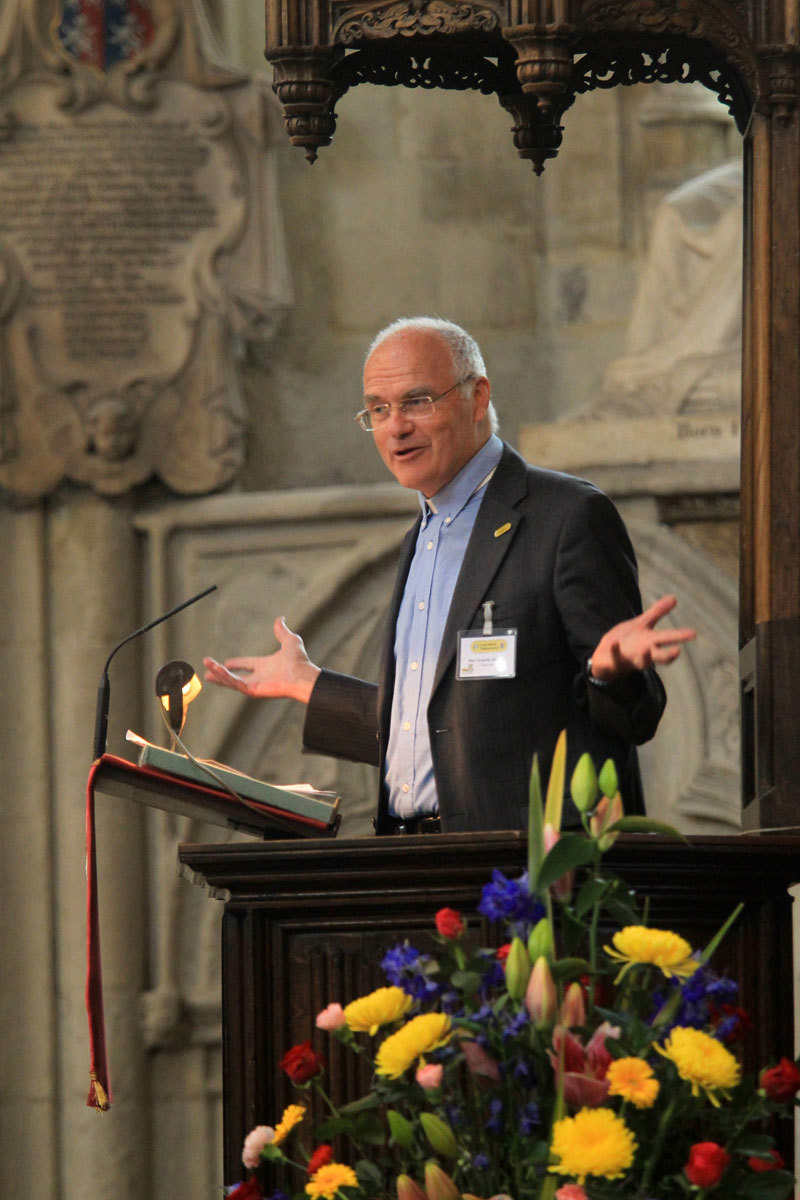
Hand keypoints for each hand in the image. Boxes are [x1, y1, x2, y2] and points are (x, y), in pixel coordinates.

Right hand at [203, 617, 320, 704]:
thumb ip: (282, 631)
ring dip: (218, 675)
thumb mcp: (290, 640)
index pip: (247, 664)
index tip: (225, 662)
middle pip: (236, 675)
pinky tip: (215, 670)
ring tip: (206, 670)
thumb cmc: (299, 661)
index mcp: (266, 666)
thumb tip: (280, 619)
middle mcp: (260, 676)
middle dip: (221, 673)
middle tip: (208, 669)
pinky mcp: (253, 690)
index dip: (237, 663)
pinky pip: (235, 684)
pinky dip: (224, 677)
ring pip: (232, 681)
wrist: (302, 675)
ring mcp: (256, 685)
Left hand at [589, 594, 695, 681]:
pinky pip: (614, 658)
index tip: (693, 633)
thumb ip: (657, 612)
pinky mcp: (613, 661)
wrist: (606, 658)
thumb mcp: (642, 624)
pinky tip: (613, 643)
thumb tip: (674, 598)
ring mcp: (629, 658)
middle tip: (677, 651)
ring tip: (646, 651)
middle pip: (659, 656)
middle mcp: (643, 653)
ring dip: (643, 658)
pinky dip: (614, 651)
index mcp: (651, 642)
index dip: (680, 636)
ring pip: (640, 663)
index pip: (668, 639)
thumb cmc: (628, 641)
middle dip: (668, 654)